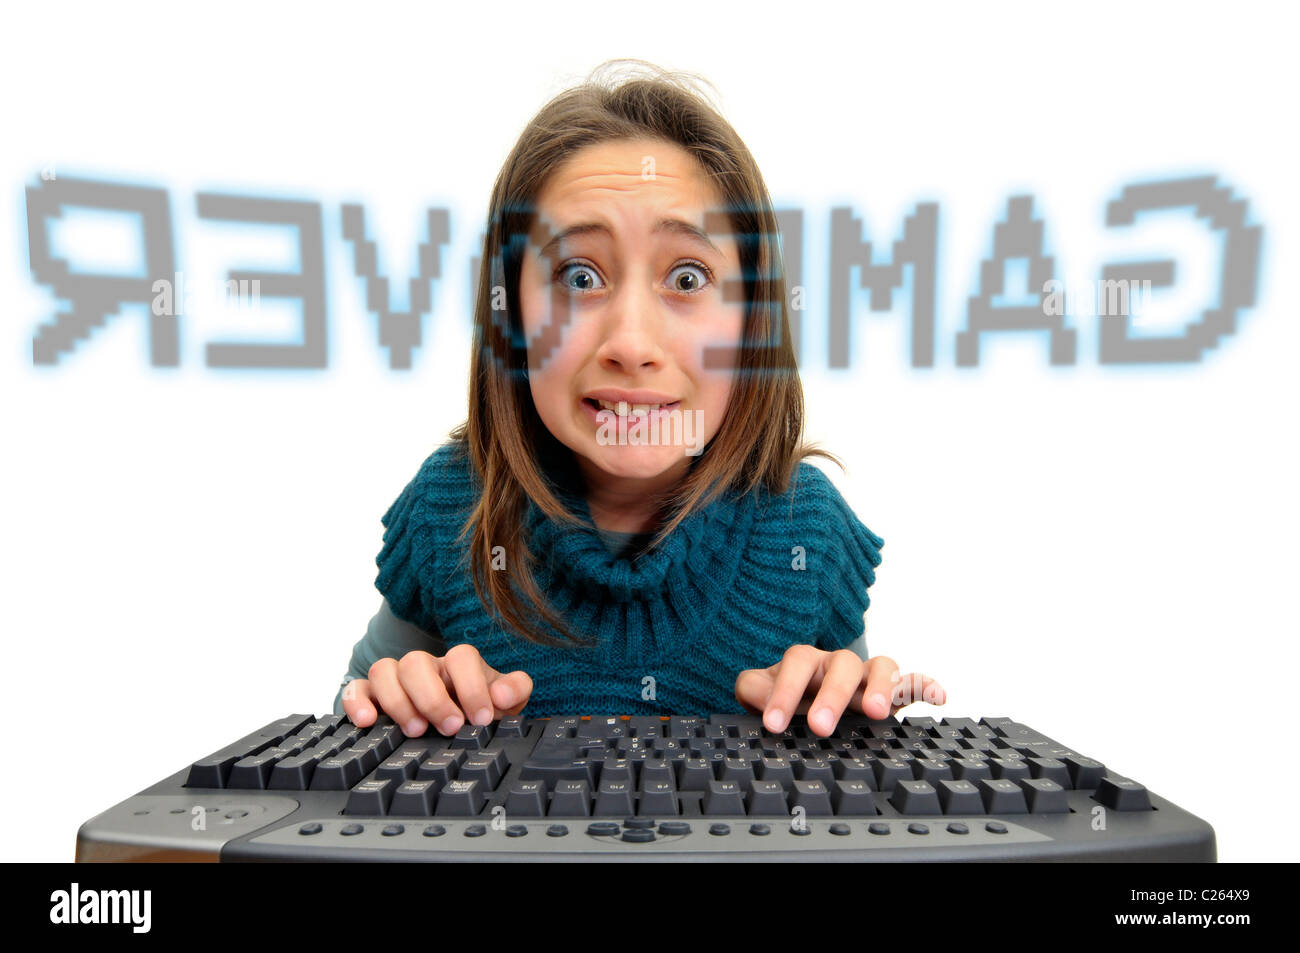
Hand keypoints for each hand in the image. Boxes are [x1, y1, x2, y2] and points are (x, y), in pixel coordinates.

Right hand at [341, 644, 533, 737]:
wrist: (460, 726)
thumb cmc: (480, 710)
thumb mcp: (505, 702)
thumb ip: (514, 690)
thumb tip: (502, 694)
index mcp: (459, 665)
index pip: (462, 657)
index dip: (472, 686)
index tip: (482, 719)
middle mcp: (426, 668)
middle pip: (416, 661)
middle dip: (432, 697)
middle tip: (450, 728)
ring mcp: (397, 680)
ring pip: (384, 670)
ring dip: (398, 702)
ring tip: (415, 731)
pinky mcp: (372, 698)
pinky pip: (356, 688)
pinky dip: (357, 702)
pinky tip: (367, 723)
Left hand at [735, 646, 944, 737]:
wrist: (807, 703)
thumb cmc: (785, 698)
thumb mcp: (762, 693)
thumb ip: (753, 689)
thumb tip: (756, 696)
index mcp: (806, 661)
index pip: (797, 663)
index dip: (785, 691)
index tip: (774, 724)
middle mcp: (839, 664)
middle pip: (842, 664)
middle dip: (832, 695)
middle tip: (820, 727)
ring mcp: (868, 677)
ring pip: (880, 667)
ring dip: (880, 687)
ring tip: (877, 712)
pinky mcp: (892, 692)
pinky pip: (912, 681)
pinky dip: (925, 684)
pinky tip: (939, 697)